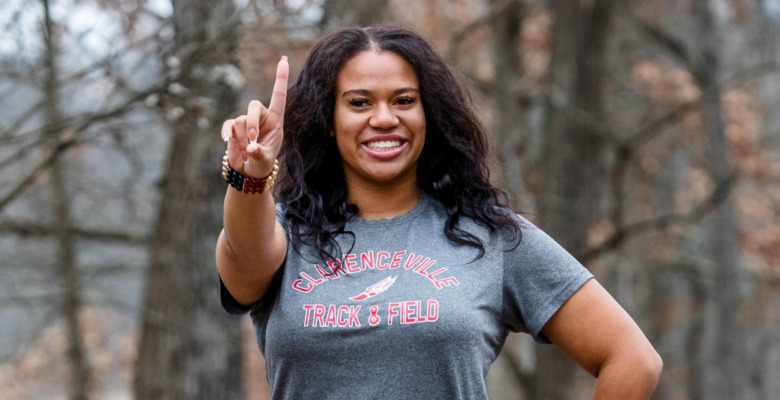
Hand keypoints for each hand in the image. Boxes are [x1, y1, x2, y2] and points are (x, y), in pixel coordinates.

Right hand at [221, 56, 288, 178]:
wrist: (249, 171)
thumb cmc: (263, 164)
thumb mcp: (265, 161)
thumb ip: (260, 154)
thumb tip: (251, 148)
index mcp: (276, 121)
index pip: (278, 96)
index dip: (280, 78)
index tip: (283, 59)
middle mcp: (261, 118)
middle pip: (253, 106)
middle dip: (251, 123)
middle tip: (251, 139)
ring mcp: (246, 122)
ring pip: (240, 120)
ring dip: (241, 138)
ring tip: (246, 151)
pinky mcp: (233, 128)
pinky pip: (228, 125)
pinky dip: (227, 133)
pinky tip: (227, 141)